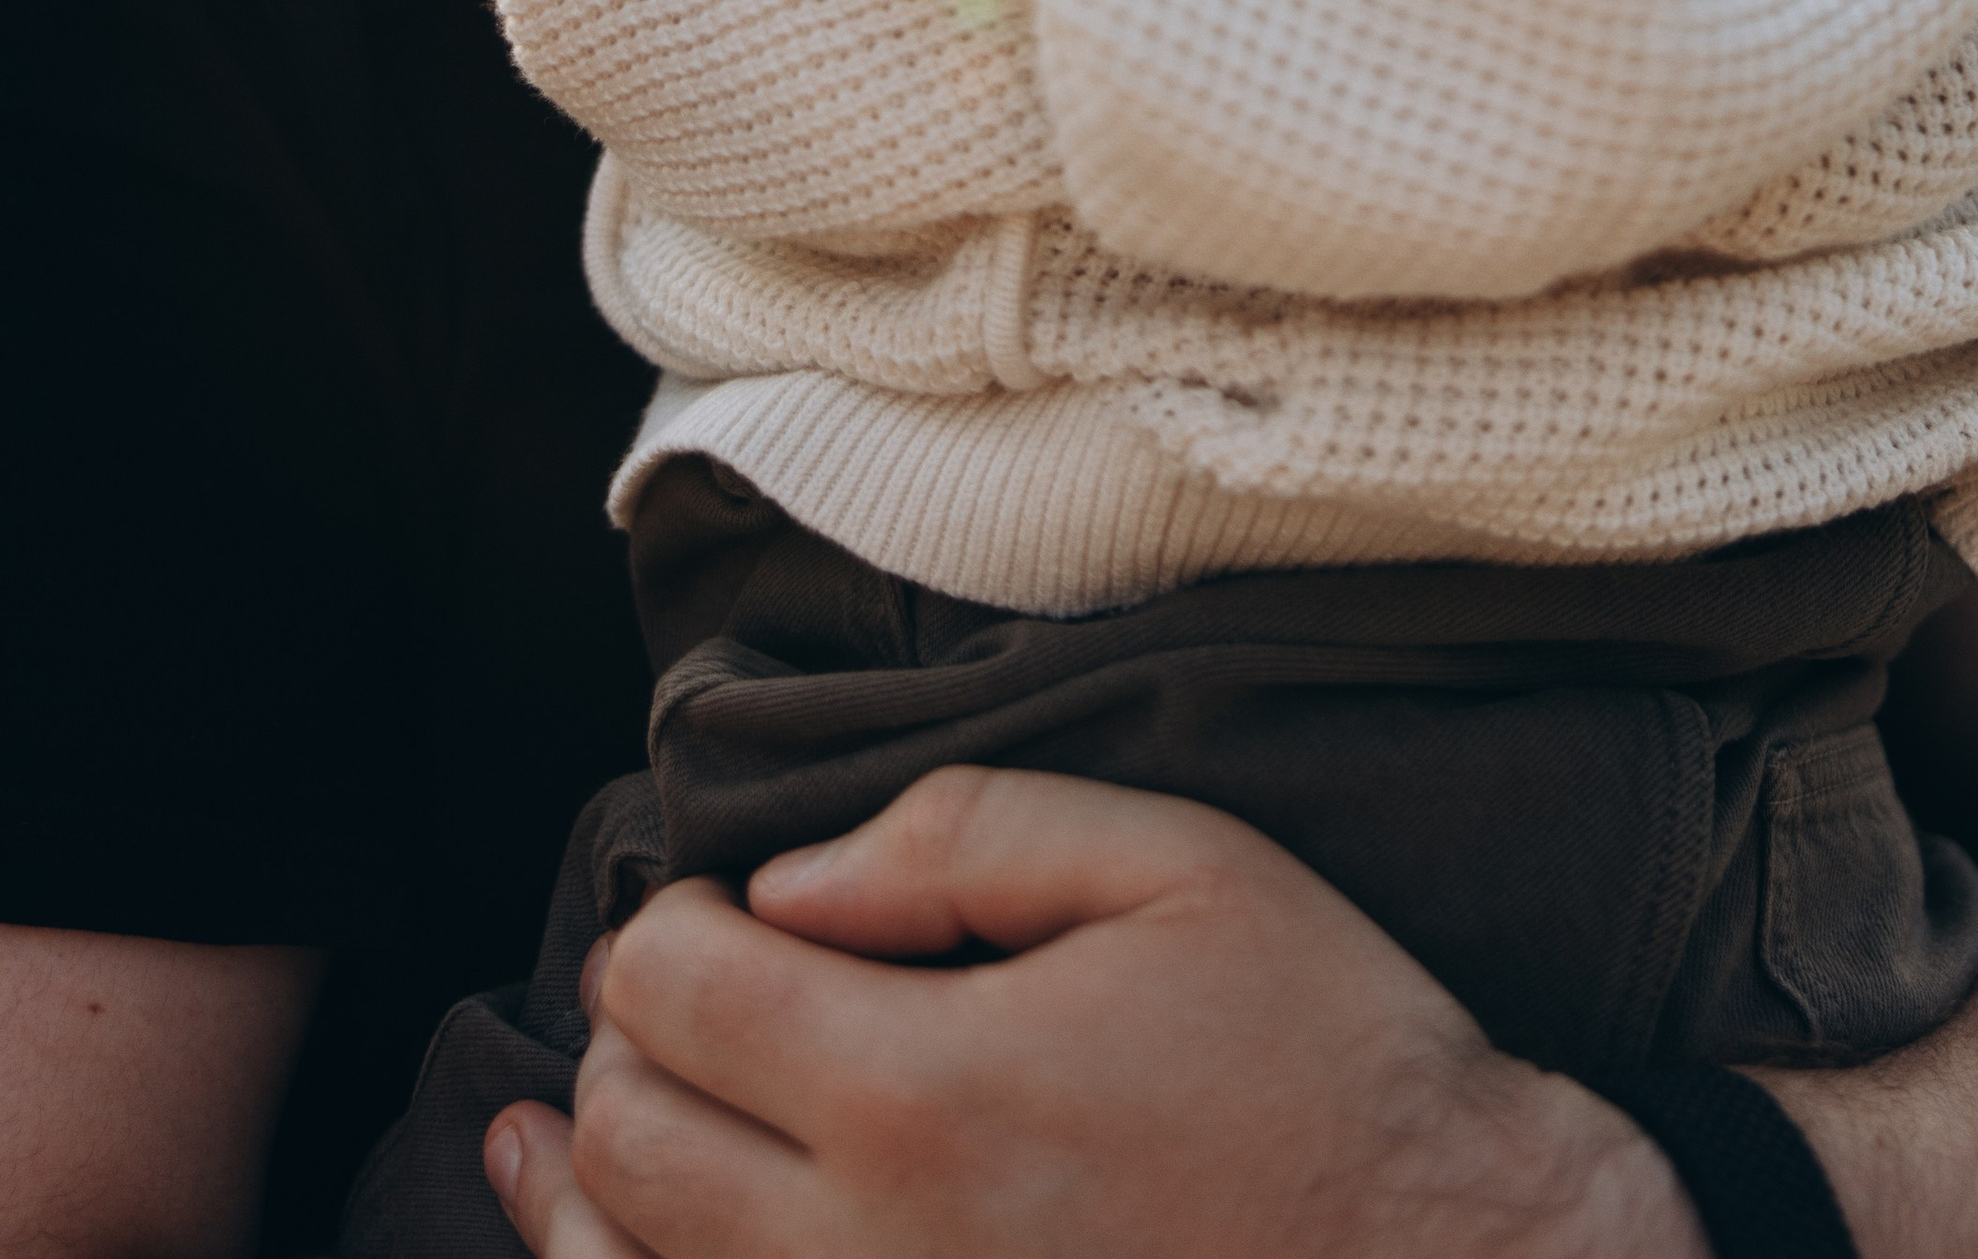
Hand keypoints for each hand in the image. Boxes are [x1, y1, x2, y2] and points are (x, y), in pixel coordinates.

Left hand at [484, 765, 1703, 1258]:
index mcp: (925, 1091)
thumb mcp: (1184, 867)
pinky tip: (637, 1251)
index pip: (675, 989)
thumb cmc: (1329, 1063)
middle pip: (625, 1141)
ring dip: (589, 1190)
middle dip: (624, 1044)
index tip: (715, 909)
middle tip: (683, 1002)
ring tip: (575, 1131)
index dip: (665, 923)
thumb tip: (791, 880)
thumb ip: (970, 835)